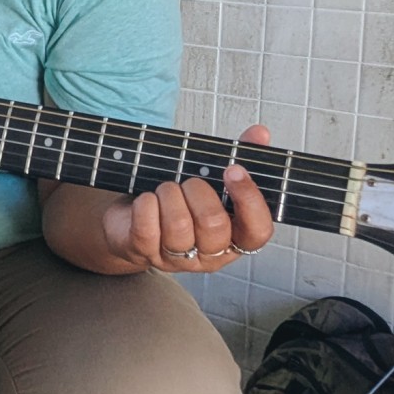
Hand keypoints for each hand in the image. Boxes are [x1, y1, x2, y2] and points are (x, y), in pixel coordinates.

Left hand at [102, 124, 275, 272]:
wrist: (133, 216)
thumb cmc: (181, 198)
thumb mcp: (212, 177)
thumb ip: (240, 154)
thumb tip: (260, 133)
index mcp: (236, 237)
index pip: (258, 231)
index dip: (249, 200)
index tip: (232, 170)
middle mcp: (210, 255)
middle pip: (214, 224)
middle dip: (197, 190)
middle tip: (188, 181)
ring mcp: (177, 259)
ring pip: (179, 226)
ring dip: (169, 194)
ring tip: (166, 189)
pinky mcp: (144, 254)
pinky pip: (147, 229)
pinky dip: (146, 205)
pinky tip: (147, 199)